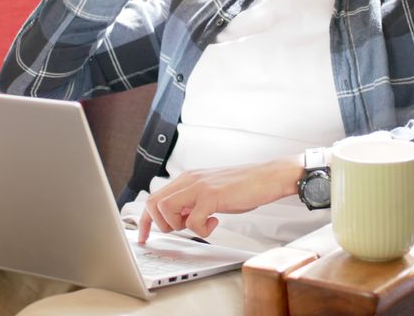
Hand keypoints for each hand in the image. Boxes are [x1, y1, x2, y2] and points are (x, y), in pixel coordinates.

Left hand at [137, 154, 302, 243]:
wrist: (268, 177)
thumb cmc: (244, 186)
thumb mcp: (212, 193)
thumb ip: (194, 202)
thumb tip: (179, 218)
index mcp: (188, 179)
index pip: (154, 198)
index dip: (145, 220)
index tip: (144, 236)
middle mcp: (190, 180)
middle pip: (153, 203)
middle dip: (161, 225)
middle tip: (181, 230)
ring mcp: (200, 186)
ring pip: (167, 210)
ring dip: (179, 226)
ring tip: (199, 224)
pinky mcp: (212, 196)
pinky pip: (192, 220)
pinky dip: (201, 229)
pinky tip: (215, 222)